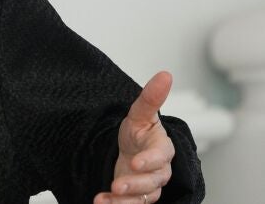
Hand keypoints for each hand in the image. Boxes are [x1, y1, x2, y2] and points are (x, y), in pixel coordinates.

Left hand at [93, 71, 175, 203]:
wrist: (130, 151)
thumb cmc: (138, 133)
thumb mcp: (140, 114)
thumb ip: (151, 98)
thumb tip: (165, 74)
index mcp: (162, 148)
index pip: (162, 156)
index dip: (152, 160)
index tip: (137, 162)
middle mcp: (159, 170)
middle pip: (153, 181)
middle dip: (135, 184)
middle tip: (117, 184)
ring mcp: (148, 186)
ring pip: (143, 198)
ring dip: (124, 200)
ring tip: (105, 199)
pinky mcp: (137, 197)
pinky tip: (100, 201)